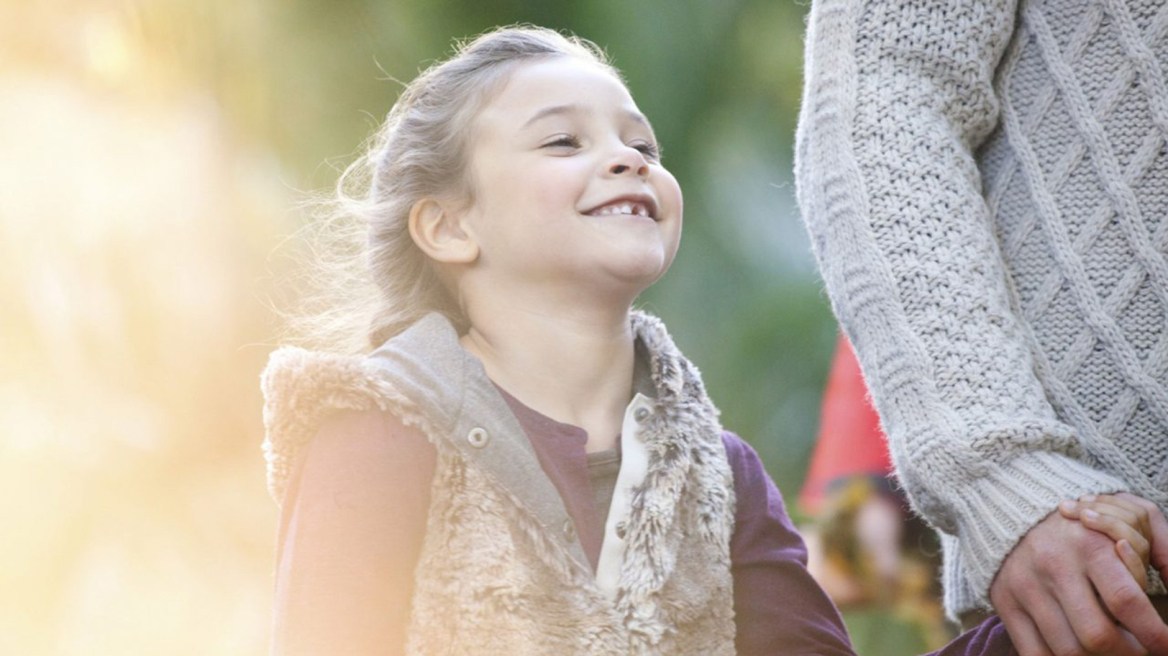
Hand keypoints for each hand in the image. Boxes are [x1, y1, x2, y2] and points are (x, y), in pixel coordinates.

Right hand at [989, 509, 1167, 655]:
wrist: (1016, 510)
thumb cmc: (1086, 524)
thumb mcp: (1129, 521)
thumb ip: (1162, 550)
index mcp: (1088, 544)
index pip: (1127, 602)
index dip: (1155, 635)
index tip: (1167, 645)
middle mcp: (1053, 566)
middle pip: (1098, 636)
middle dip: (1129, 652)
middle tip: (1140, 649)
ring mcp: (1025, 587)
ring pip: (1069, 650)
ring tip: (1110, 647)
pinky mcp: (1005, 602)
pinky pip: (1034, 654)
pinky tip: (1078, 651)